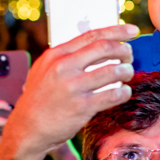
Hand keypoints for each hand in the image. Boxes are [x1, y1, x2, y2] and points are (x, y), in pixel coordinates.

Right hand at [2, 24, 137, 159]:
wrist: (27, 129)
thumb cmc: (39, 99)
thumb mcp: (45, 70)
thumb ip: (67, 57)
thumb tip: (97, 44)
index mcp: (56, 55)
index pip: (92, 35)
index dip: (116, 31)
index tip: (132, 30)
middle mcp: (64, 67)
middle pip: (105, 48)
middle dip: (124, 50)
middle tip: (129, 56)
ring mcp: (73, 87)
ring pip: (113, 71)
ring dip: (127, 71)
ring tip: (127, 74)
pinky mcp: (82, 107)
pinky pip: (113, 95)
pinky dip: (124, 92)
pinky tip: (124, 92)